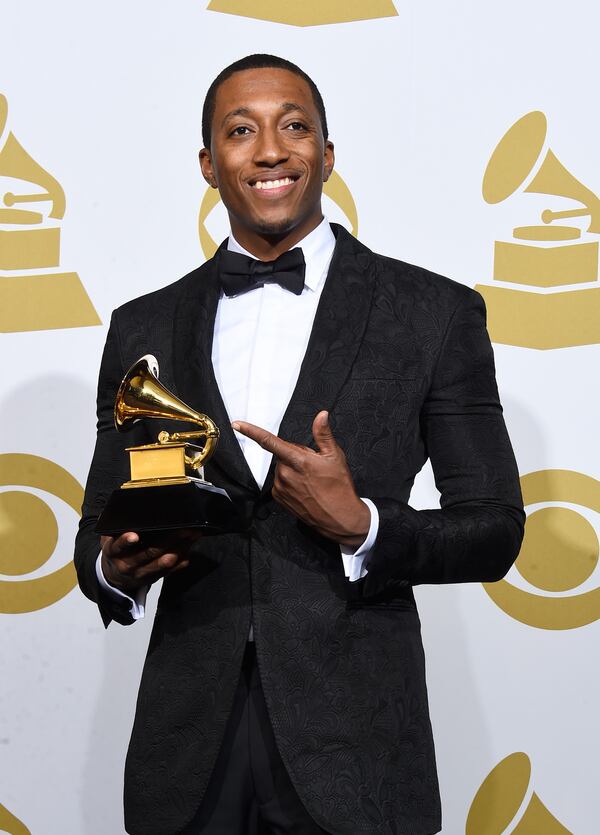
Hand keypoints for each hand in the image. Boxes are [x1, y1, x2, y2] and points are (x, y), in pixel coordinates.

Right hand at [100, 529, 200, 595]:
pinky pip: (172, 570)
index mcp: (114, 552)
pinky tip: (190, 545)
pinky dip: (183, 557)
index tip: (134, 535)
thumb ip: (117, 527)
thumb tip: (129, 507)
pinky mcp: (155, 577)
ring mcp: (143, 573)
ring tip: (193, 534)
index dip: (126, 541)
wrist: (116, 576)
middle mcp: (128, 564)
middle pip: (150, 552)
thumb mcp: (110, 537)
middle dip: (169, 540)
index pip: (118, 546)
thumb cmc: (117, 549)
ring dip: (181, 547)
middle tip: (184, 528)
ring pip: (164, 562)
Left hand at [232, 411, 369, 548]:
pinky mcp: (279, 498)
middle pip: (283, 454)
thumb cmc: (339, 487)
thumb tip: (321, 415)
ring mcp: (280, 487)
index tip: (236, 424)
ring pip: (282, 468)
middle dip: (296, 454)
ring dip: (292, 469)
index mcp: (298, 460)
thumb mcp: (335, 456)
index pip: (269, 441)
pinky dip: (290, 481)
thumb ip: (323, 434)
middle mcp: (285, 474)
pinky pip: (280, 482)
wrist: (340, 517)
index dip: (250, 431)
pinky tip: (304, 488)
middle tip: (314, 465)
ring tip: (311, 479)